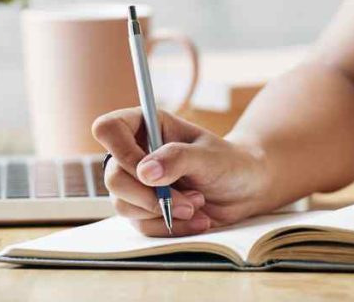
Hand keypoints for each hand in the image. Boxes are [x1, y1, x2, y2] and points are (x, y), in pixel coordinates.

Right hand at [91, 108, 273, 236]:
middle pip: (113, 177)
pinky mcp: (144, 209)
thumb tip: (145, 172)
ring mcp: (136, 183)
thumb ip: (177, 158)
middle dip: (150, 196)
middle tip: (188, 200)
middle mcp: (135, 152)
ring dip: (163, 212)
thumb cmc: (228, 162)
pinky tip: (196, 220)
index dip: (120, 151)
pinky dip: (170, 228)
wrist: (244, 190)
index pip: (108, 129)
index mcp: (145, 125)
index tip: (148, 172)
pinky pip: (142, 225)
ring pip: (123, 204)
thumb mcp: (209, 156)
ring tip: (198, 205)